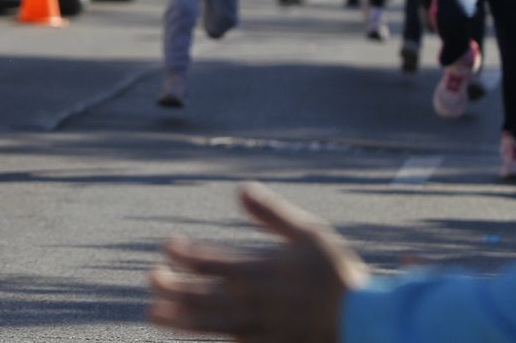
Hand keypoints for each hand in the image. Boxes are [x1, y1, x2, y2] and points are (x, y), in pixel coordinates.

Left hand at [148, 183, 367, 342]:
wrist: (364, 322)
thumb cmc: (336, 274)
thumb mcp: (310, 233)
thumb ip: (272, 213)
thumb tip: (240, 188)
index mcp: (261, 271)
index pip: (212, 262)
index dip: (185, 255)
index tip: (167, 246)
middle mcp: (254, 301)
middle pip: (203, 295)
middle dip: (173, 288)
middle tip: (150, 279)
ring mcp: (259, 329)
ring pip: (211, 323)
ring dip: (181, 318)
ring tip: (153, 314)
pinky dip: (211, 340)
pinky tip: (193, 337)